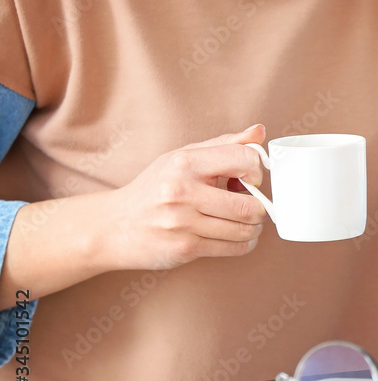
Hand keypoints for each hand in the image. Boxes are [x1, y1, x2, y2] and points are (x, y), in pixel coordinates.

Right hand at [101, 125, 268, 270]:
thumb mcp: (183, 157)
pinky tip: (237, 236)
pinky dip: (244, 244)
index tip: (252, 180)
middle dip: (261, 208)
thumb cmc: (154, 188)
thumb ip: (224, 144)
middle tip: (254, 206)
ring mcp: (183, 222)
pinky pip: (234, 248)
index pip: (245, 160)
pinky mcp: (185, 248)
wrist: (114, 225)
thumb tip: (259, 132)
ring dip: (255, 228)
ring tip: (245, 221)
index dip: (258, 172)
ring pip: (245, 229)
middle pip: (250, 205)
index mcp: (185, 162)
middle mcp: (183, 191)